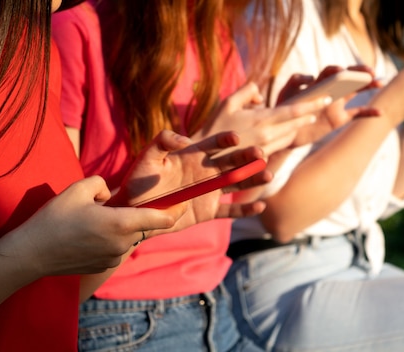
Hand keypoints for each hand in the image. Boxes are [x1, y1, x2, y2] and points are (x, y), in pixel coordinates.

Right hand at [0, 175, 185, 276]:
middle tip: (111, 205)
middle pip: (142, 225)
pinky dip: (108, 239)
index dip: (175, 210)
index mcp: (121, 223)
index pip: (161, 218)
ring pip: (127, 236)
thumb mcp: (78, 189)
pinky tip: (85, 234)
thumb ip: (102, 184)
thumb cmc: (54, 219)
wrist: (31, 254)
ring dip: (119, 226)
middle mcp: (123, 243)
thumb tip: (110, 193)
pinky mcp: (103, 266)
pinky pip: (115, 247)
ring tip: (90, 220)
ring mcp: (114, 258)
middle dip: (135, 214)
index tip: (184, 202)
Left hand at [113, 130, 270, 227]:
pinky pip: (230, 210)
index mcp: (193, 155)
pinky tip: (261, 205)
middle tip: (261, 154)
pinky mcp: (208, 211)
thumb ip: (162, 141)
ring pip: (237, 184)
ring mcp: (209, 191)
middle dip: (247, 156)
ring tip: (268, 174)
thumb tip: (185, 141)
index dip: (225, 140)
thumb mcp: (147, 158)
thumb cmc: (138, 182)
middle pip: (231, 161)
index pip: (214, 144)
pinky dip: (245, 209)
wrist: (135, 212)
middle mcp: (205, 171)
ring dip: (253, 178)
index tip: (235, 138)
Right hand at [195, 82, 329, 156]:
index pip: (294, 111)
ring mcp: (266, 151)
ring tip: (307, 116)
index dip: (312, 104)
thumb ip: (247, 91)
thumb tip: (262, 96)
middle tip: (323, 104)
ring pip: (290, 137)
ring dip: (299, 126)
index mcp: (261, 120)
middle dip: (310, 114)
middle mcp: (267, 137)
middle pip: (296, 124)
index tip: (326, 98)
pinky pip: (280, 147)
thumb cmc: (214, 128)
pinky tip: (289, 131)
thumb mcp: (228, 102)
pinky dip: (286, 137)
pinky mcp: (262, 160)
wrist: (204, 159)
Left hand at [279, 65, 380, 145]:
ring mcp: (336, 104)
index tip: (342, 71)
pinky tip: (380, 113)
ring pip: (356, 91)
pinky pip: (357, 114)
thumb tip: (310, 77)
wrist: (285, 131)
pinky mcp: (339, 119)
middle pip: (349, 78)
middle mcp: (330, 91)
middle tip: (370, 72)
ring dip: (368, 86)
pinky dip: (369, 112)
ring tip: (380, 83)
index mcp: (318, 84)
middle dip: (359, 72)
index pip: (331, 72)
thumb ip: (295, 82)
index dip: (338, 70)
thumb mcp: (286, 94)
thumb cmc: (284, 110)